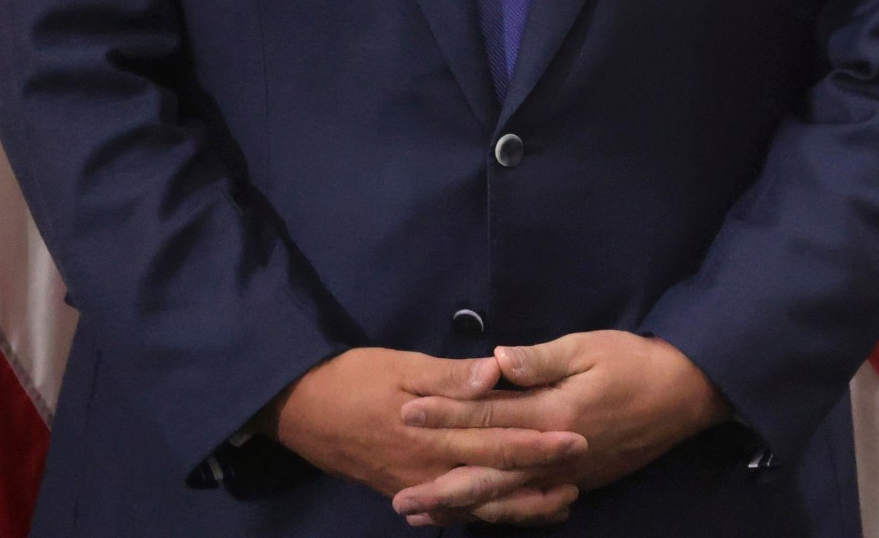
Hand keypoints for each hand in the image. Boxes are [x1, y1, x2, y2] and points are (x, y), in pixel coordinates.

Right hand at [268, 347, 585, 526]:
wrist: (297, 408)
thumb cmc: (353, 377)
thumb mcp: (402, 365)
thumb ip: (451, 376)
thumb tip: (496, 373)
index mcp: (433, 434)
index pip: (497, 441)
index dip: (539, 443)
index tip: (578, 440)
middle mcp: (427, 468)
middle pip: (493, 481)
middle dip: (538, 481)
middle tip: (580, 478)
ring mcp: (414, 484)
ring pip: (474, 504)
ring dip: (517, 506)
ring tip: (558, 504)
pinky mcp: (402, 490)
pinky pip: (449, 509)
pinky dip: (480, 513)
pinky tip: (502, 512)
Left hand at [393, 331, 731, 523]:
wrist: (686, 395)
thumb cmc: (637, 362)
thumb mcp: (590, 347)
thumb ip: (541, 359)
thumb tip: (495, 359)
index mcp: (554, 414)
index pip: (488, 417)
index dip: (445, 415)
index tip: (407, 413)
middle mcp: (555, 453)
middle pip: (488, 471)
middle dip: (440, 483)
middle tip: (398, 498)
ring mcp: (567, 474)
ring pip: (506, 497)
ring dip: (462, 507)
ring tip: (424, 517)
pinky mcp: (579, 482)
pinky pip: (531, 504)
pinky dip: (500, 513)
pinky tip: (478, 515)